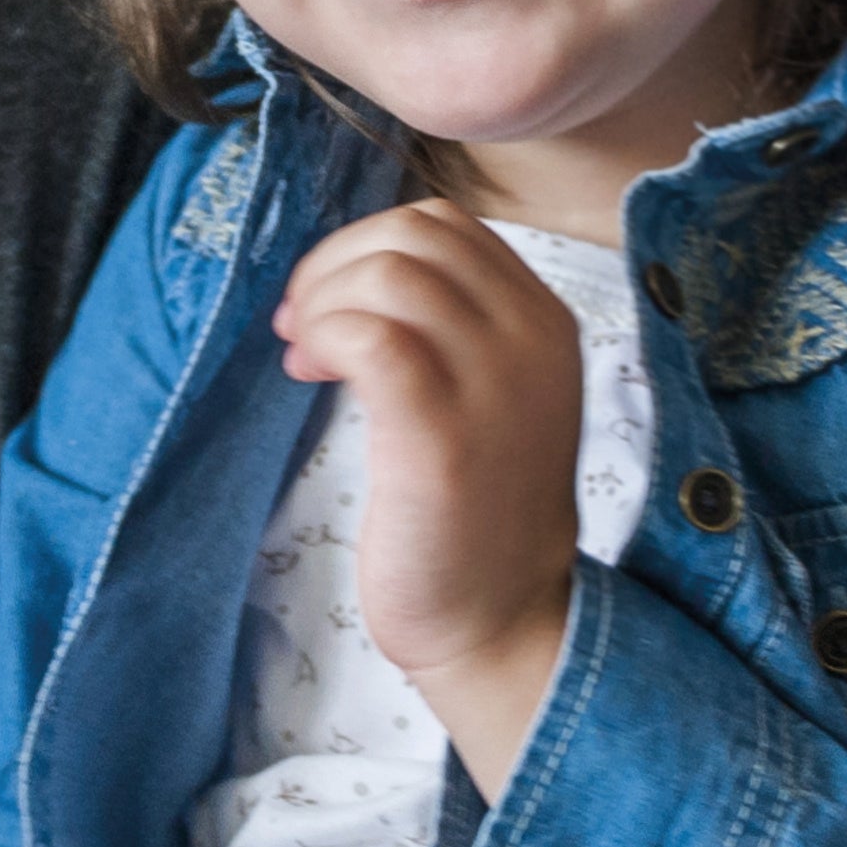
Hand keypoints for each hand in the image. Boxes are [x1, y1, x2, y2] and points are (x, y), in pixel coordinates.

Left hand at [273, 202, 582, 754]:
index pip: (446, 228)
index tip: (330, 305)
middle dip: (335, 267)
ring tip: (303, 356)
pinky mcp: (443, 437)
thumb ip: (446, 328)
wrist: (500, 618)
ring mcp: (495, 387)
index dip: (366, 248)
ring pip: (392, 275)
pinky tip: (308, 373)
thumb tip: (352, 275)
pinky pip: (374, 337)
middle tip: (301, 328)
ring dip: (323, 302)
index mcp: (545, 323)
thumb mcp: (486, 394)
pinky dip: (326, 335)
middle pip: (415, 236)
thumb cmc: (475, 509)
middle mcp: (533, 341)